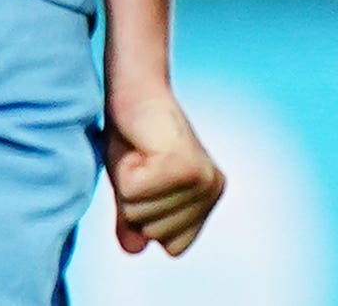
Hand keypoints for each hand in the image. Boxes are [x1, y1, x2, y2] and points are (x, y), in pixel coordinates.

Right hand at [106, 91, 223, 255]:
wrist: (133, 88)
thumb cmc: (131, 135)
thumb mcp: (130, 189)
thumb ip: (133, 222)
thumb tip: (135, 250)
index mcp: (208, 198)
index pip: (172, 246)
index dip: (145, 218)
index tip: (144, 178)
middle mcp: (212, 191)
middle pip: (157, 233)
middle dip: (135, 200)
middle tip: (139, 161)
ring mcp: (202, 180)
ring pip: (144, 214)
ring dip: (129, 184)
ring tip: (138, 152)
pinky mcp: (183, 166)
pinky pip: (135, 193)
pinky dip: (125, 172)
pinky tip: (138, 147)